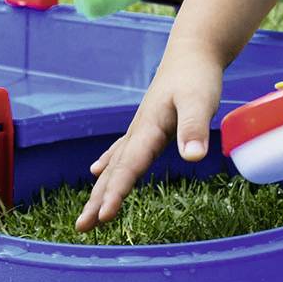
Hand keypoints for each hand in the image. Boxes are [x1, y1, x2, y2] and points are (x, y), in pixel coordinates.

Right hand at [77, 45, 223, 231]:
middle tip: (83, 228)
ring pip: (114, 166)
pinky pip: (121, 152)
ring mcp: (139, 130)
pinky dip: (109, 166)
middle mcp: (138, 133)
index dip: (116, 192)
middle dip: (98, 201)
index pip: (129, 167)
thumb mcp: (199, 101)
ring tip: (88, 216)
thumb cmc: (196, 77)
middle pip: (113, 172)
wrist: (191, 53)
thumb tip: (193, 158)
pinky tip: (97, 172)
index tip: (104, 216)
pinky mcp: (146, 127)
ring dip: (100, 191)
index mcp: (147, 129)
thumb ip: (194, 129)